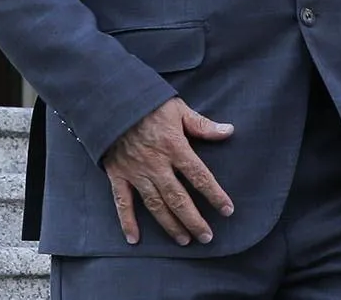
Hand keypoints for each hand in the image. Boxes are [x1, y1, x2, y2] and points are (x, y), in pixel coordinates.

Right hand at [102, 97, 235, 245]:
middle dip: (194, 220)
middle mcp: (156, 164)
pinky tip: (134, 239)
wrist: (111, 100)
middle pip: (178, 198)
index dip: (215, 195)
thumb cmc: (148, 103)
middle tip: (206, 237)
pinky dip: (127, 222)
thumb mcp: (178, 109)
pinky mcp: (118, 175)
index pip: (199, 176)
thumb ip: (202, 125)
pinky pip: (122, 202)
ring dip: (170, 225)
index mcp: (174, 147)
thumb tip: (229, 131)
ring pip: (156, 205)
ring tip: (184, 240)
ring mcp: (136, 172)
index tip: (227, 210)